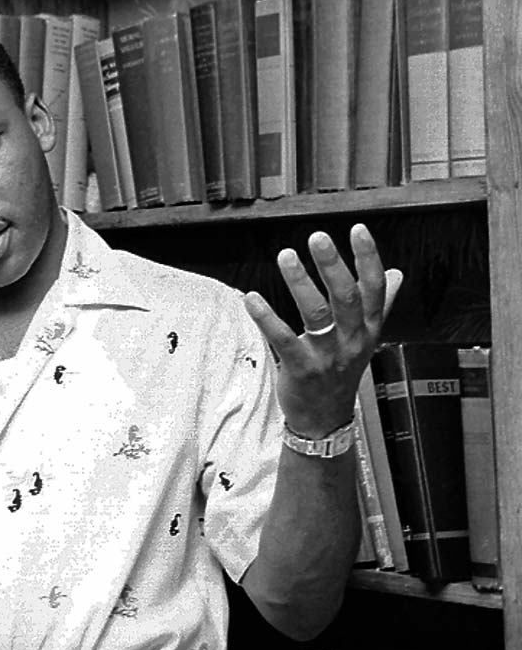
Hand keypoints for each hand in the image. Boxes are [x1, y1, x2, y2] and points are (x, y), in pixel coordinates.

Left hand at [243, 224, 402, 437]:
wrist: (325, 419)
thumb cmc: (341, 371)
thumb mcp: (365, 339)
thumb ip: (380, 305)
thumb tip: (397, 274)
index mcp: (367, 328)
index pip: (374, 288)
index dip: (368, 258)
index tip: (358, 229)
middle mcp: (351, 340)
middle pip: (347, 298)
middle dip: (333, 266)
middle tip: (318, 238)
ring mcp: (327, 356)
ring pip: (316, 315)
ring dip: (300, 283)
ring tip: (286, 256)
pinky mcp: (301, 370)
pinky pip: (283, 340)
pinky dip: (267, 318)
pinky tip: (251, 298)